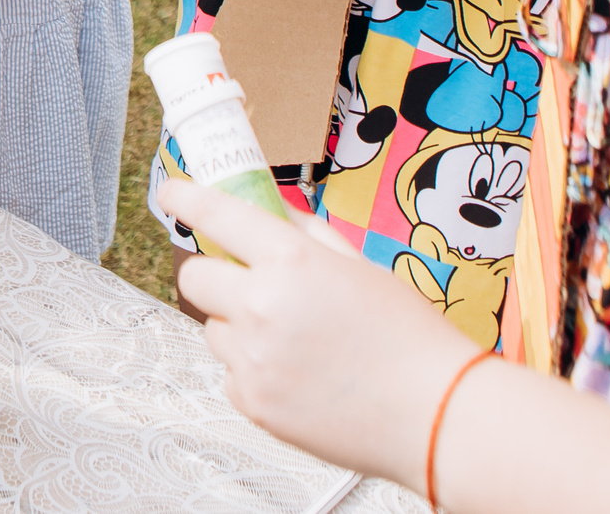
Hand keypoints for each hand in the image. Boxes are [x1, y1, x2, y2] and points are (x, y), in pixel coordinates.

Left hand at [161, 179, 478, 486]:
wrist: (437, 416)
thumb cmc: (408, 338)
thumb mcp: (360, 266)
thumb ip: (305, 235)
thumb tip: (267, 211)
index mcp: (292, 261)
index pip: (217, 215)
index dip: (186, 199)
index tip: (172, 194)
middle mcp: (262, 306)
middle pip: (194, 275)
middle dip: (213, 272)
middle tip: (246, 281)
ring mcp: (253, 358)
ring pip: (212, 327)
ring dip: (237, 325)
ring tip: (295, 340)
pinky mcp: (252, 402)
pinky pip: (231, 371)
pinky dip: (253, 369)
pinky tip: (300, 374)